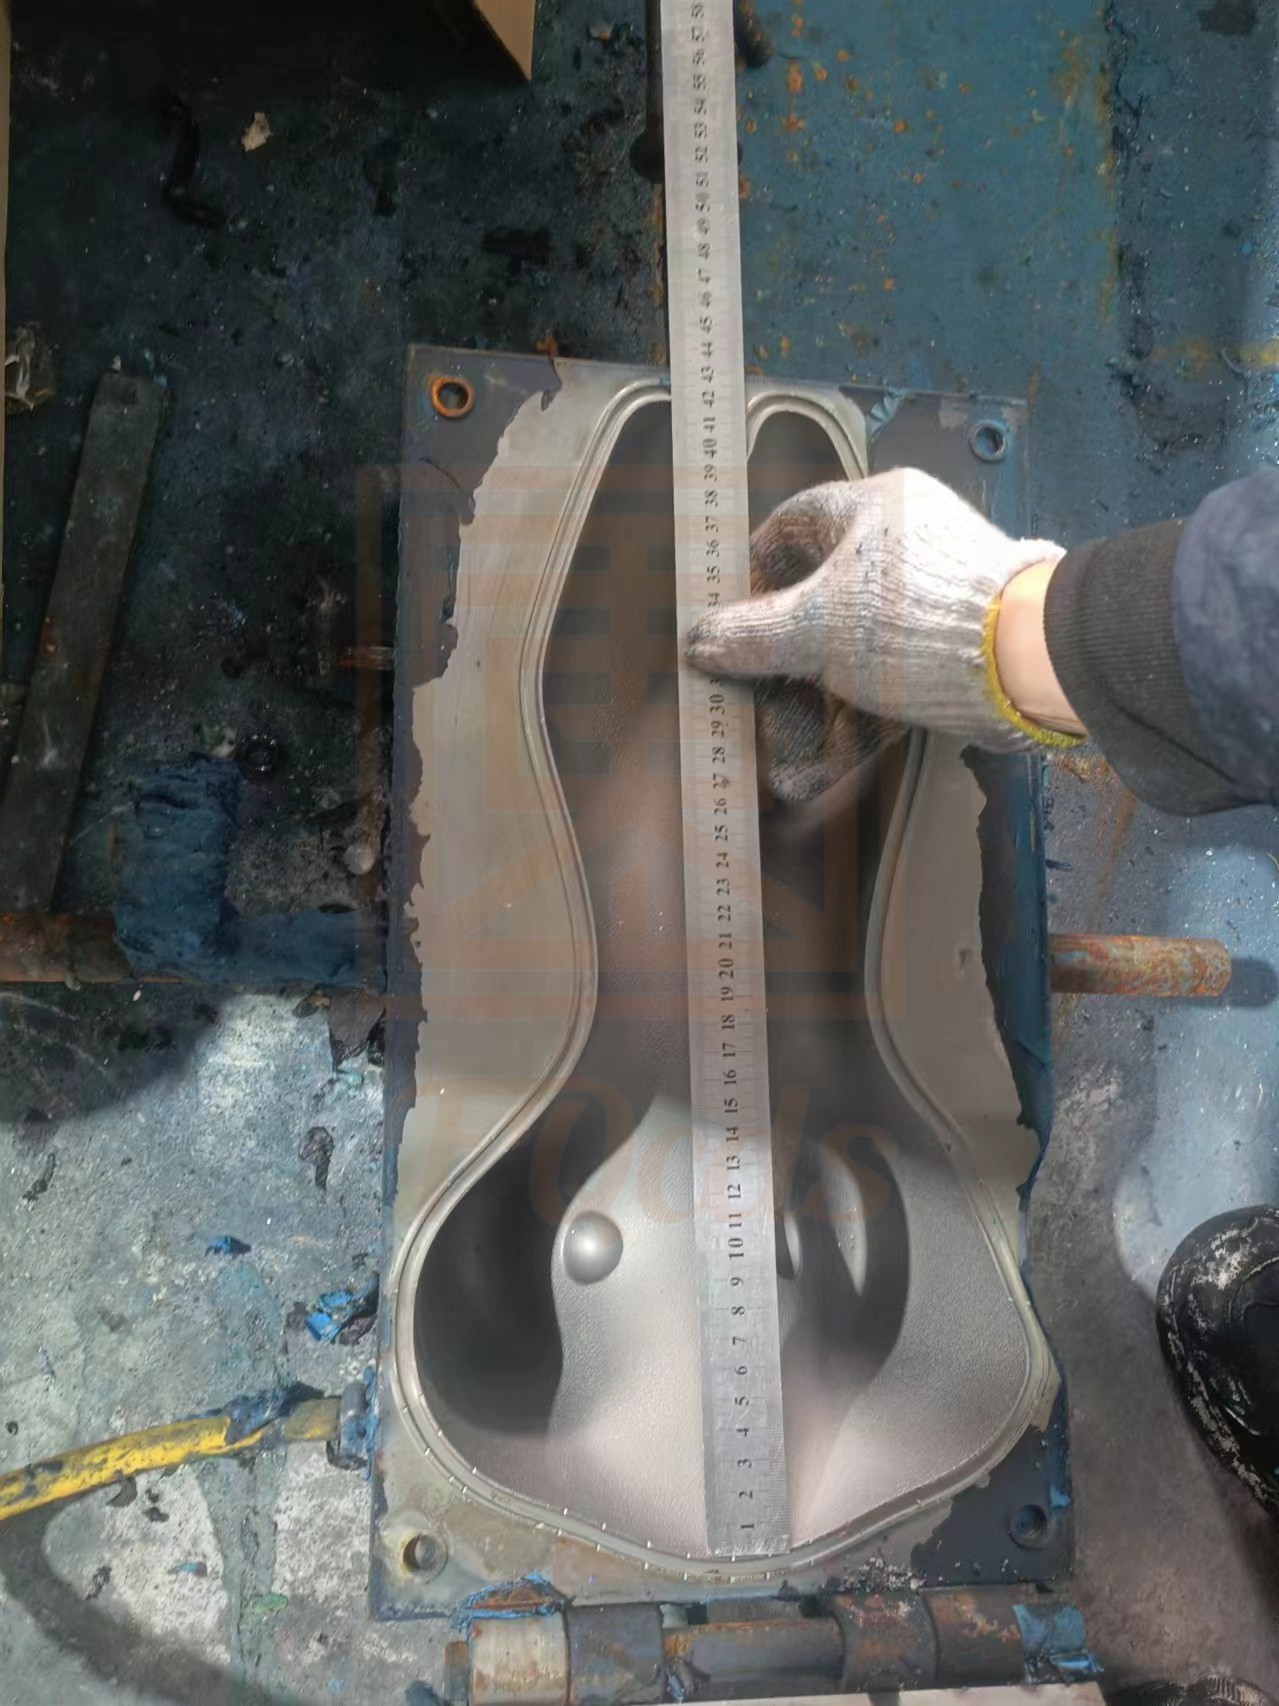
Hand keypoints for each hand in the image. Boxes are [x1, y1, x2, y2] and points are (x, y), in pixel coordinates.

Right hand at [685, 469, 1076, 801]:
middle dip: (782, 655)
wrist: (1029, 660)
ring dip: (816, 697)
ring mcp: (932, 594)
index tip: (730, 620)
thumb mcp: (814, 628)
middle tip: (753, 692)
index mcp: (871, 508)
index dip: (753, 571)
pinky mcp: (955, 644)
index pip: (792, 524)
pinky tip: (826, 764)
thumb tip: (697, 639)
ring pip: (854, 644)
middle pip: (821, 595)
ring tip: (786, 747)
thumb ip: (752, 636)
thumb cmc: (911, 620)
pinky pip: (890, 674)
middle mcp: (903, 543)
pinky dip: (857, 713)